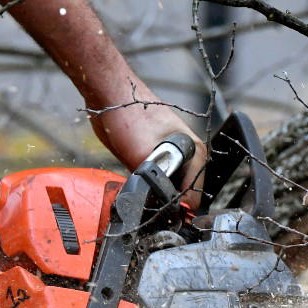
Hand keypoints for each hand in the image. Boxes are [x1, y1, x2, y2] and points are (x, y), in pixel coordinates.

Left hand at [90, 103, 206, 205]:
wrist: (111, 93)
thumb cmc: (128, 115)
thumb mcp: (139, 157)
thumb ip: (152, 185)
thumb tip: (155, 204)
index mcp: (196, 153)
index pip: (193, 197)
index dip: (174, 210)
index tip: (157, 214)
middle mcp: (191, 152)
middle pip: (182, 192)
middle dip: (163, 199)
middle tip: (143, 197)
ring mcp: (176, 150)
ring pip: (169, 184)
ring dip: (154, 189)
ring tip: (138, 181)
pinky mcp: (161, 150)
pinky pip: (158, 174)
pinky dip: (147, 179)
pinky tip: (134, 172)